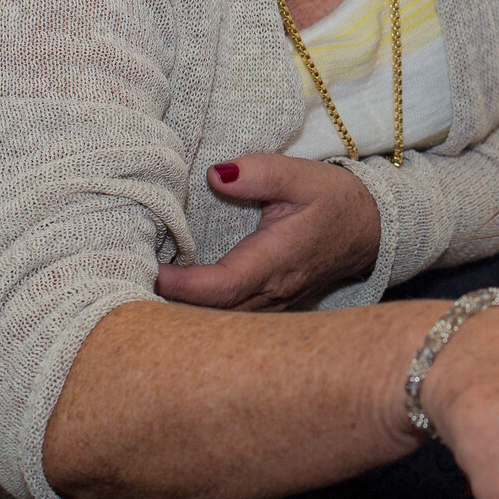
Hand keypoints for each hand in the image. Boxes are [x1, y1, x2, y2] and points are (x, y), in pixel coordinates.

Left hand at [156, 154, 381, 310]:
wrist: (371, 229)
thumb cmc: (335, 201)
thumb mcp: (301, 175)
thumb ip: (258, 173)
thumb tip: (216, 174)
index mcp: (274, 263)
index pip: (219, 288)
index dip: (180, 285)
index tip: (149, 268)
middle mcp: (271, 295)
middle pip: (209, 317)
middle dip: (167, 306)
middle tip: (127, 282)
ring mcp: (270, 308)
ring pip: (216, 325)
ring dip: (180, 313)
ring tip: (142, 291)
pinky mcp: (267, 310)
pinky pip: (226, 322)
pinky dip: (197, 313)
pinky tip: (172, 299)